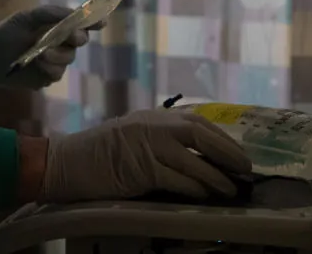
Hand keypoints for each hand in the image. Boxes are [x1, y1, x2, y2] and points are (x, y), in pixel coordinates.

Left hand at [0, 5, 100, 90]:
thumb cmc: (6, 33)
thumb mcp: (26, 18)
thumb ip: (49, 14)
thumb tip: (72, 13)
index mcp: (57, 25)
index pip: (81, 23)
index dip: (93, 22)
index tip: (101, 22)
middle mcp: (60, 42)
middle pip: (80, 41)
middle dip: (77, 38)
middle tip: (70, 37)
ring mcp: (55, 61)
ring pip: (69, 58)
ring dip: (58, 55)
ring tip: (41, 54)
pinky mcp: (46, 77)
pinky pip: (57, 74)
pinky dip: (49, 68)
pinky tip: (37, 64)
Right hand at [40, 110, 252, 203]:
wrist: (64, 163)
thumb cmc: (98, 154)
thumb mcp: (133, 136)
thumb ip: (161, 140)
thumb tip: (198, 156)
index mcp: (154, 117)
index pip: (198, 121)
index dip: (222, 137)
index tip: (239, 151)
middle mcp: (154, 125)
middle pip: (201, 134)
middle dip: (227, 152)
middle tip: (246, 169)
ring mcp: (147, 145)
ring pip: (193, 159)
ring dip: (216, 175)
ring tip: (232, 188)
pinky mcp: (140, 168)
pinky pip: (176, 178)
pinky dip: (194, 186)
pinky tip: (207, 194)